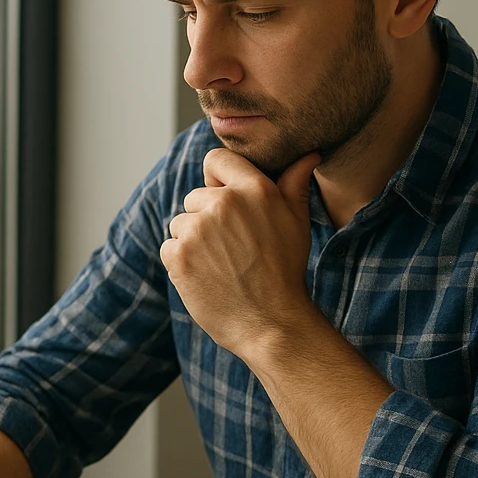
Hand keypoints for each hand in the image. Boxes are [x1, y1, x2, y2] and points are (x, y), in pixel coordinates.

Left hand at [160, 148, 321, 360]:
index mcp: (254, 189)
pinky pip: (169, 247)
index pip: (216, 159)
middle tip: (232, 247)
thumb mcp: (296, 223)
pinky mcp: (178, 255)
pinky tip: (206, 276)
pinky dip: (180, 262)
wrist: (270, 323)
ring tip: (221, 264)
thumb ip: (294, 184)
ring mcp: (197, 229)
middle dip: (207, 217)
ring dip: (193, 241)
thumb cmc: (285, 271)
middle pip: (195, 196)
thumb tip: (307, 154)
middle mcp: (222, 204)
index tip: (225, 200)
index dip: (217, 179)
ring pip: (181, 224)